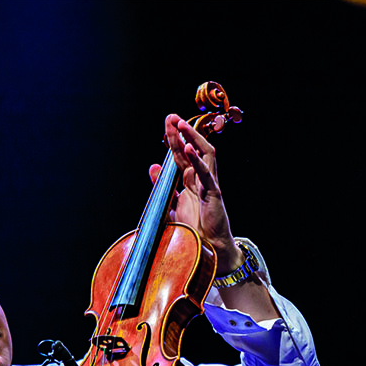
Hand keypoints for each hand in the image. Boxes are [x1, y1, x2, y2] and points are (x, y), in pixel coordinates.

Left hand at [149, 113, 241, 271]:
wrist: (209, 248)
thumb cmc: (193, 229)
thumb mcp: (171, 205)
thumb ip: (162, 187)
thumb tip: (152, 166)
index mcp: (191, 180)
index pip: (181, 154)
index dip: (174, 138)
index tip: (167, 122)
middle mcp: (201, 178)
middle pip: (192, 149)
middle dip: (182, 133)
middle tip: (172, 117)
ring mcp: (209, 184)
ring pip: (205, 154)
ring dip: (193, 139)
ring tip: (181, 126)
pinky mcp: (213, 194)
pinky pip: (207, 173)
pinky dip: (198, 161)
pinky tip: (190, 149)